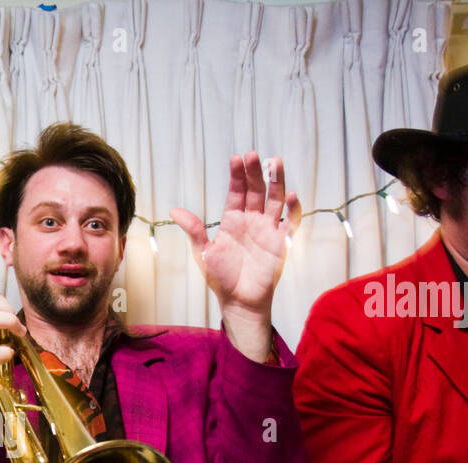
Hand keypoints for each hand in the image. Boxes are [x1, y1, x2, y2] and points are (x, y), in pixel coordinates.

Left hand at [169, 152, 300, 361]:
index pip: (236, 191)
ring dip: (276, 181)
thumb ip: (194, 230)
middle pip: (256, 190)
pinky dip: (293, 209)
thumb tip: (174, 210)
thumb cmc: (221, 278)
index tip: (236, 159)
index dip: (237, 175)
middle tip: (254, 155)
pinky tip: (291, 196)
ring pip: (275, 199)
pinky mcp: (281, 242)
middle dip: (255, 172)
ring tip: (276, 162)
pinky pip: (290, 222)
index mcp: (232, 220)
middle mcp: (251, 220)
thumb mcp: (203, 252)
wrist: (239, 301)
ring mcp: (268, 229)